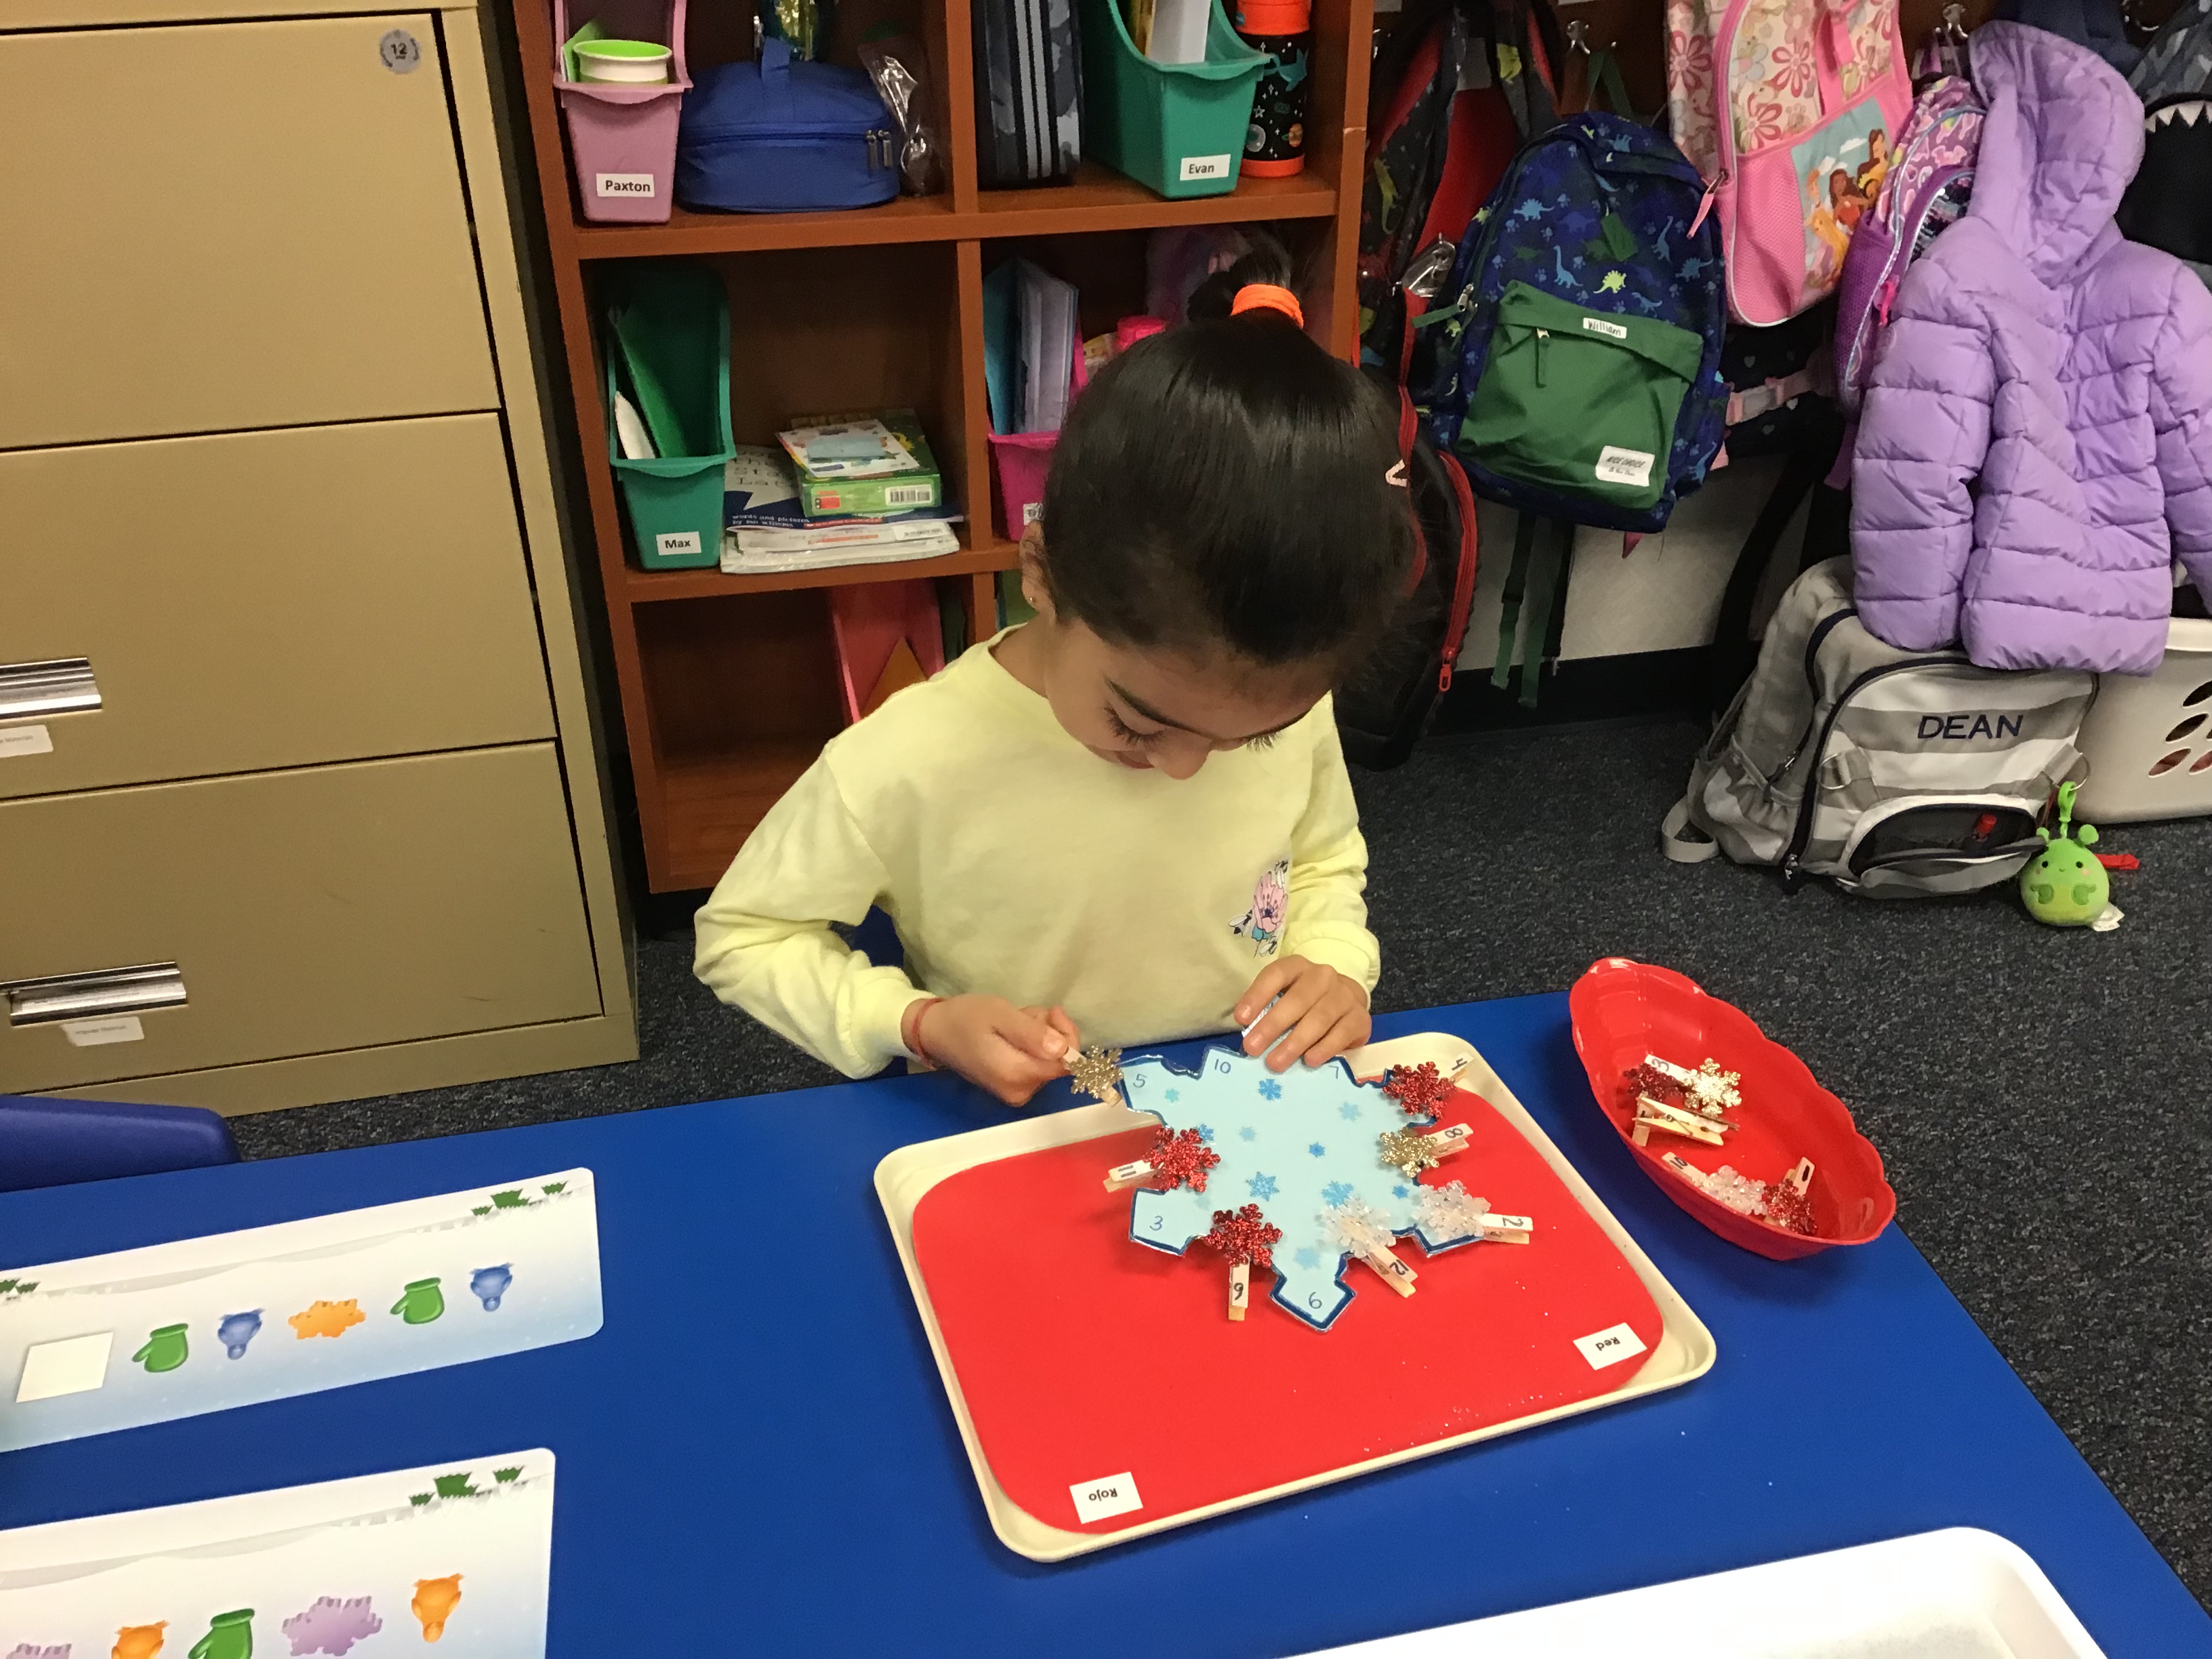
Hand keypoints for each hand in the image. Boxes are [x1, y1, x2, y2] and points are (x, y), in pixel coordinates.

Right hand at [909, 995, 1077, 1105]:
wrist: (936, 1032)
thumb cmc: (965, 1018)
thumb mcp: (1000, 1014)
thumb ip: (1032, 1034)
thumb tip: (1062, 1050)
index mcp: (1016, 1075)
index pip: (1065, 1063)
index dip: (1067, 1036)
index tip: (1052, 1013)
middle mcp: (1020, 1091)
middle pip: (1059, 1062)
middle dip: (1050, 1033)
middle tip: (1026, 1015)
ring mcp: (1017, 1092)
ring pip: (1049, 1060)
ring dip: (1040, 1035)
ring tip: (1015, 1021)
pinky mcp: (1014, 1087)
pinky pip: (1037, 1063)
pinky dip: (1032, 1044)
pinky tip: (1013, 1031)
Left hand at [1234, 956, 1370, 1072]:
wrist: (1347, 1001)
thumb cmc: (1306, 1003)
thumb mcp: (1285, 996)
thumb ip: (1269, 1009)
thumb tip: (1249, 1036)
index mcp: (1298, 967)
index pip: (1276, 975)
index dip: (1257, 995)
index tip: (1241, 1019)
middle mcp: (1322, 976)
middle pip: (1297, 999)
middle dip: (1272, 1025)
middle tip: (1252, 1048)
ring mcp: (1344, 996)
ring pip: (1319, 1019)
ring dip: (1295, 1042)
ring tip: (1276, 1062)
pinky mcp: (1360, 1018)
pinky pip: (1341, 1033)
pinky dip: (1324, 1048)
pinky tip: (1309, 1061)